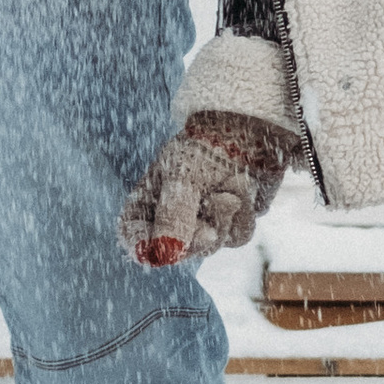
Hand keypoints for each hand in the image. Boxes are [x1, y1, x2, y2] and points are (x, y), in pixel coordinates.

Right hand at [122, 110, 300, 265]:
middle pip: (178, 252)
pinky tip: (243, 188)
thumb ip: (173, 215)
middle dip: (200, 233)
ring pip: (212, 245)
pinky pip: (237, 236)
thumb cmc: (207, 145)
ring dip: (226, 215)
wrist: (251, 129)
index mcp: (148, 200)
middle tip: (216, 211)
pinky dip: (243, 214)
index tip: (154, 251)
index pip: (133, 234)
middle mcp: (173, 217)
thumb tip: (164, 255)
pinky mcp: (231, 224)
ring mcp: (203, 222)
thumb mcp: (183, 175)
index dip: (141, 246)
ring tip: (232, 185)